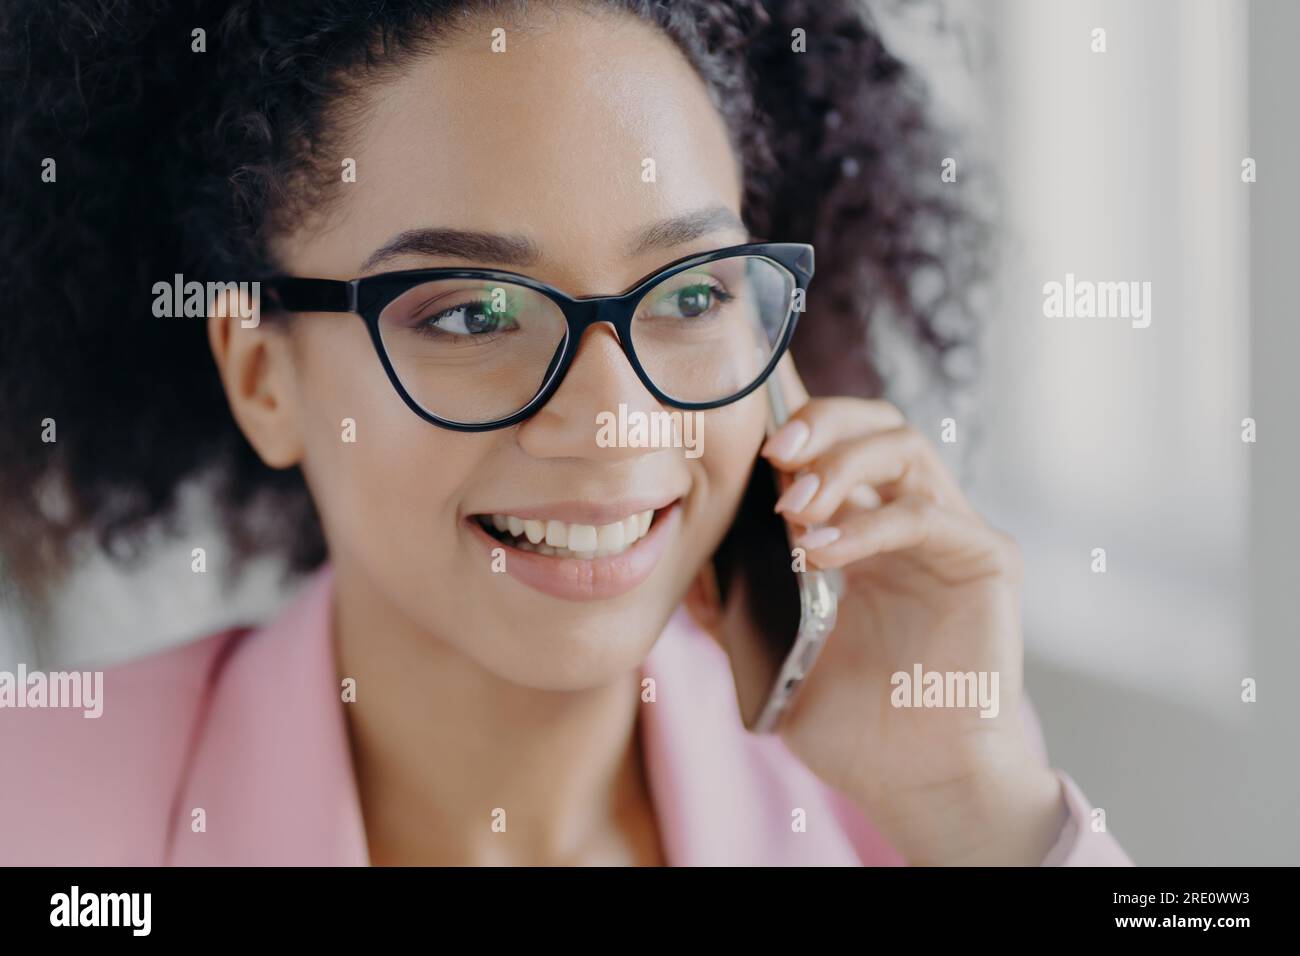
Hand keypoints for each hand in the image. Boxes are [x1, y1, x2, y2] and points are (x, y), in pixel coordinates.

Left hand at [712, 357, 1066, 864]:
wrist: (919, 787)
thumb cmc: (857, 731)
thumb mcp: (778, 661)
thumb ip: (736, 612)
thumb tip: (686, 570)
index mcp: (866, 536)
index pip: (836, 449)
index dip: (793, 433)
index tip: (741, 447)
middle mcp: (913, 523)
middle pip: (875, 424)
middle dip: (819, 423)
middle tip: (772, 454)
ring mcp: (953, 537)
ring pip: (905, 447)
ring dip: (840, 463)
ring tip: (793, 506)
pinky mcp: (987, 560)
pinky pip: (923, 515)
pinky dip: (864, 524)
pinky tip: (818, 555)